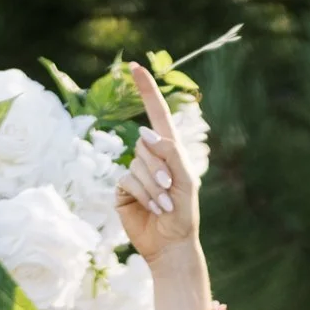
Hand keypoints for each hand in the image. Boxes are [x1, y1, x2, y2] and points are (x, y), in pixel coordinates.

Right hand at [117, 62, 210, 309]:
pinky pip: (128, 180)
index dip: (146, 90)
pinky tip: (153, 208)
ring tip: (165, 205)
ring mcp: (135, 171)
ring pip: (137, 163)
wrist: (171, 244)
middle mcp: (151, 157)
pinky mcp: (123, 189)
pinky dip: (143, 194)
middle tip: (170, 191)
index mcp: (170, 150)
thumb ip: (170, 154)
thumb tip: (146, 133)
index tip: (134, 65)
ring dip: (153, 186)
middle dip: (159, 168)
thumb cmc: (184, 213)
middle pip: (146, 145)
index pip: (156, 113)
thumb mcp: (185, 181)